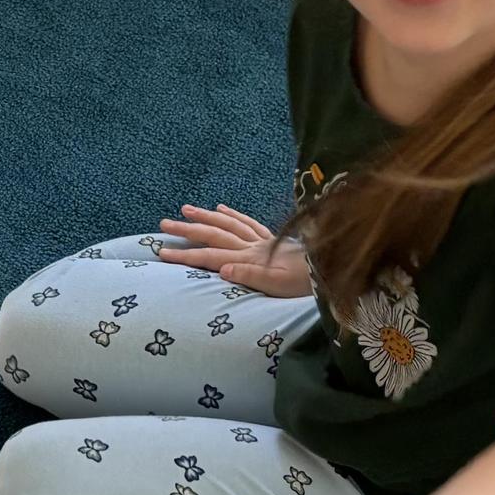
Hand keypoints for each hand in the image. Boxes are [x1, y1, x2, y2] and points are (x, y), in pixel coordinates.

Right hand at [157, 204, 312, 297]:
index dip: (185, 254)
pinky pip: (249, 223)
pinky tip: (221, 208)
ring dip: (205, 217)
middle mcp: (252, 246)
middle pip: (214, 234)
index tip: (162, 253)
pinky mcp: (273, 238)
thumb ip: (250, 275)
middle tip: (164, 224)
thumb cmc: (305, 283)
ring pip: (228, 224)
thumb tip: (221, 269)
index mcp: (249, 259)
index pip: (210, 256)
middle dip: (187, 229)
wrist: (332, 268)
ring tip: (186, 210)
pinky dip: (233, 214)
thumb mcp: (278, 285)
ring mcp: (262, 240)